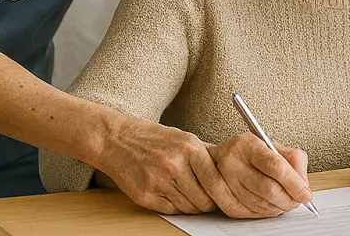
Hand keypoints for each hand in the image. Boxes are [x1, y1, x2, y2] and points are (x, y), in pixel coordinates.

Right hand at [96, 118, 238, 215]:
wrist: (118, 140)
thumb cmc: (153, 138)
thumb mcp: (184, 137)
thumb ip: (207, 154)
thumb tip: (232, 167)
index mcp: (189, 148)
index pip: (216, 181)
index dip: (221, 192)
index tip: (223, 194)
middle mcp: (175, 164)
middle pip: (204, 199)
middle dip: (208, 202)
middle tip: (207, 198)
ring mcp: (159, 181)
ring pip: (189, 208)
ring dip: (192, 206)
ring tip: (189, 195)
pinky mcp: (146, 196)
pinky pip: (171, 212)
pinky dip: (176, 207)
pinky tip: (173, 195)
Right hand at [208, 133, 312, 217]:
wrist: (216, 160)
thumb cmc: (249, 153)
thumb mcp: (272, 146)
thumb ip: (293, 159)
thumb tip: (303, 183)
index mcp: (248, 145)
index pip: (275, 166)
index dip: (294, 183)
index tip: (305, 192)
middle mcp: (233, 163)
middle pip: (268, 189)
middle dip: (289, 199)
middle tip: (298, 199)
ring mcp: (225, 182)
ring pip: (260, 204)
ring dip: (279, 207)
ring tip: (286, 202)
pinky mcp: (222, 199)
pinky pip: (249, 213)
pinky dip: (266, 213)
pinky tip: (272, 206)